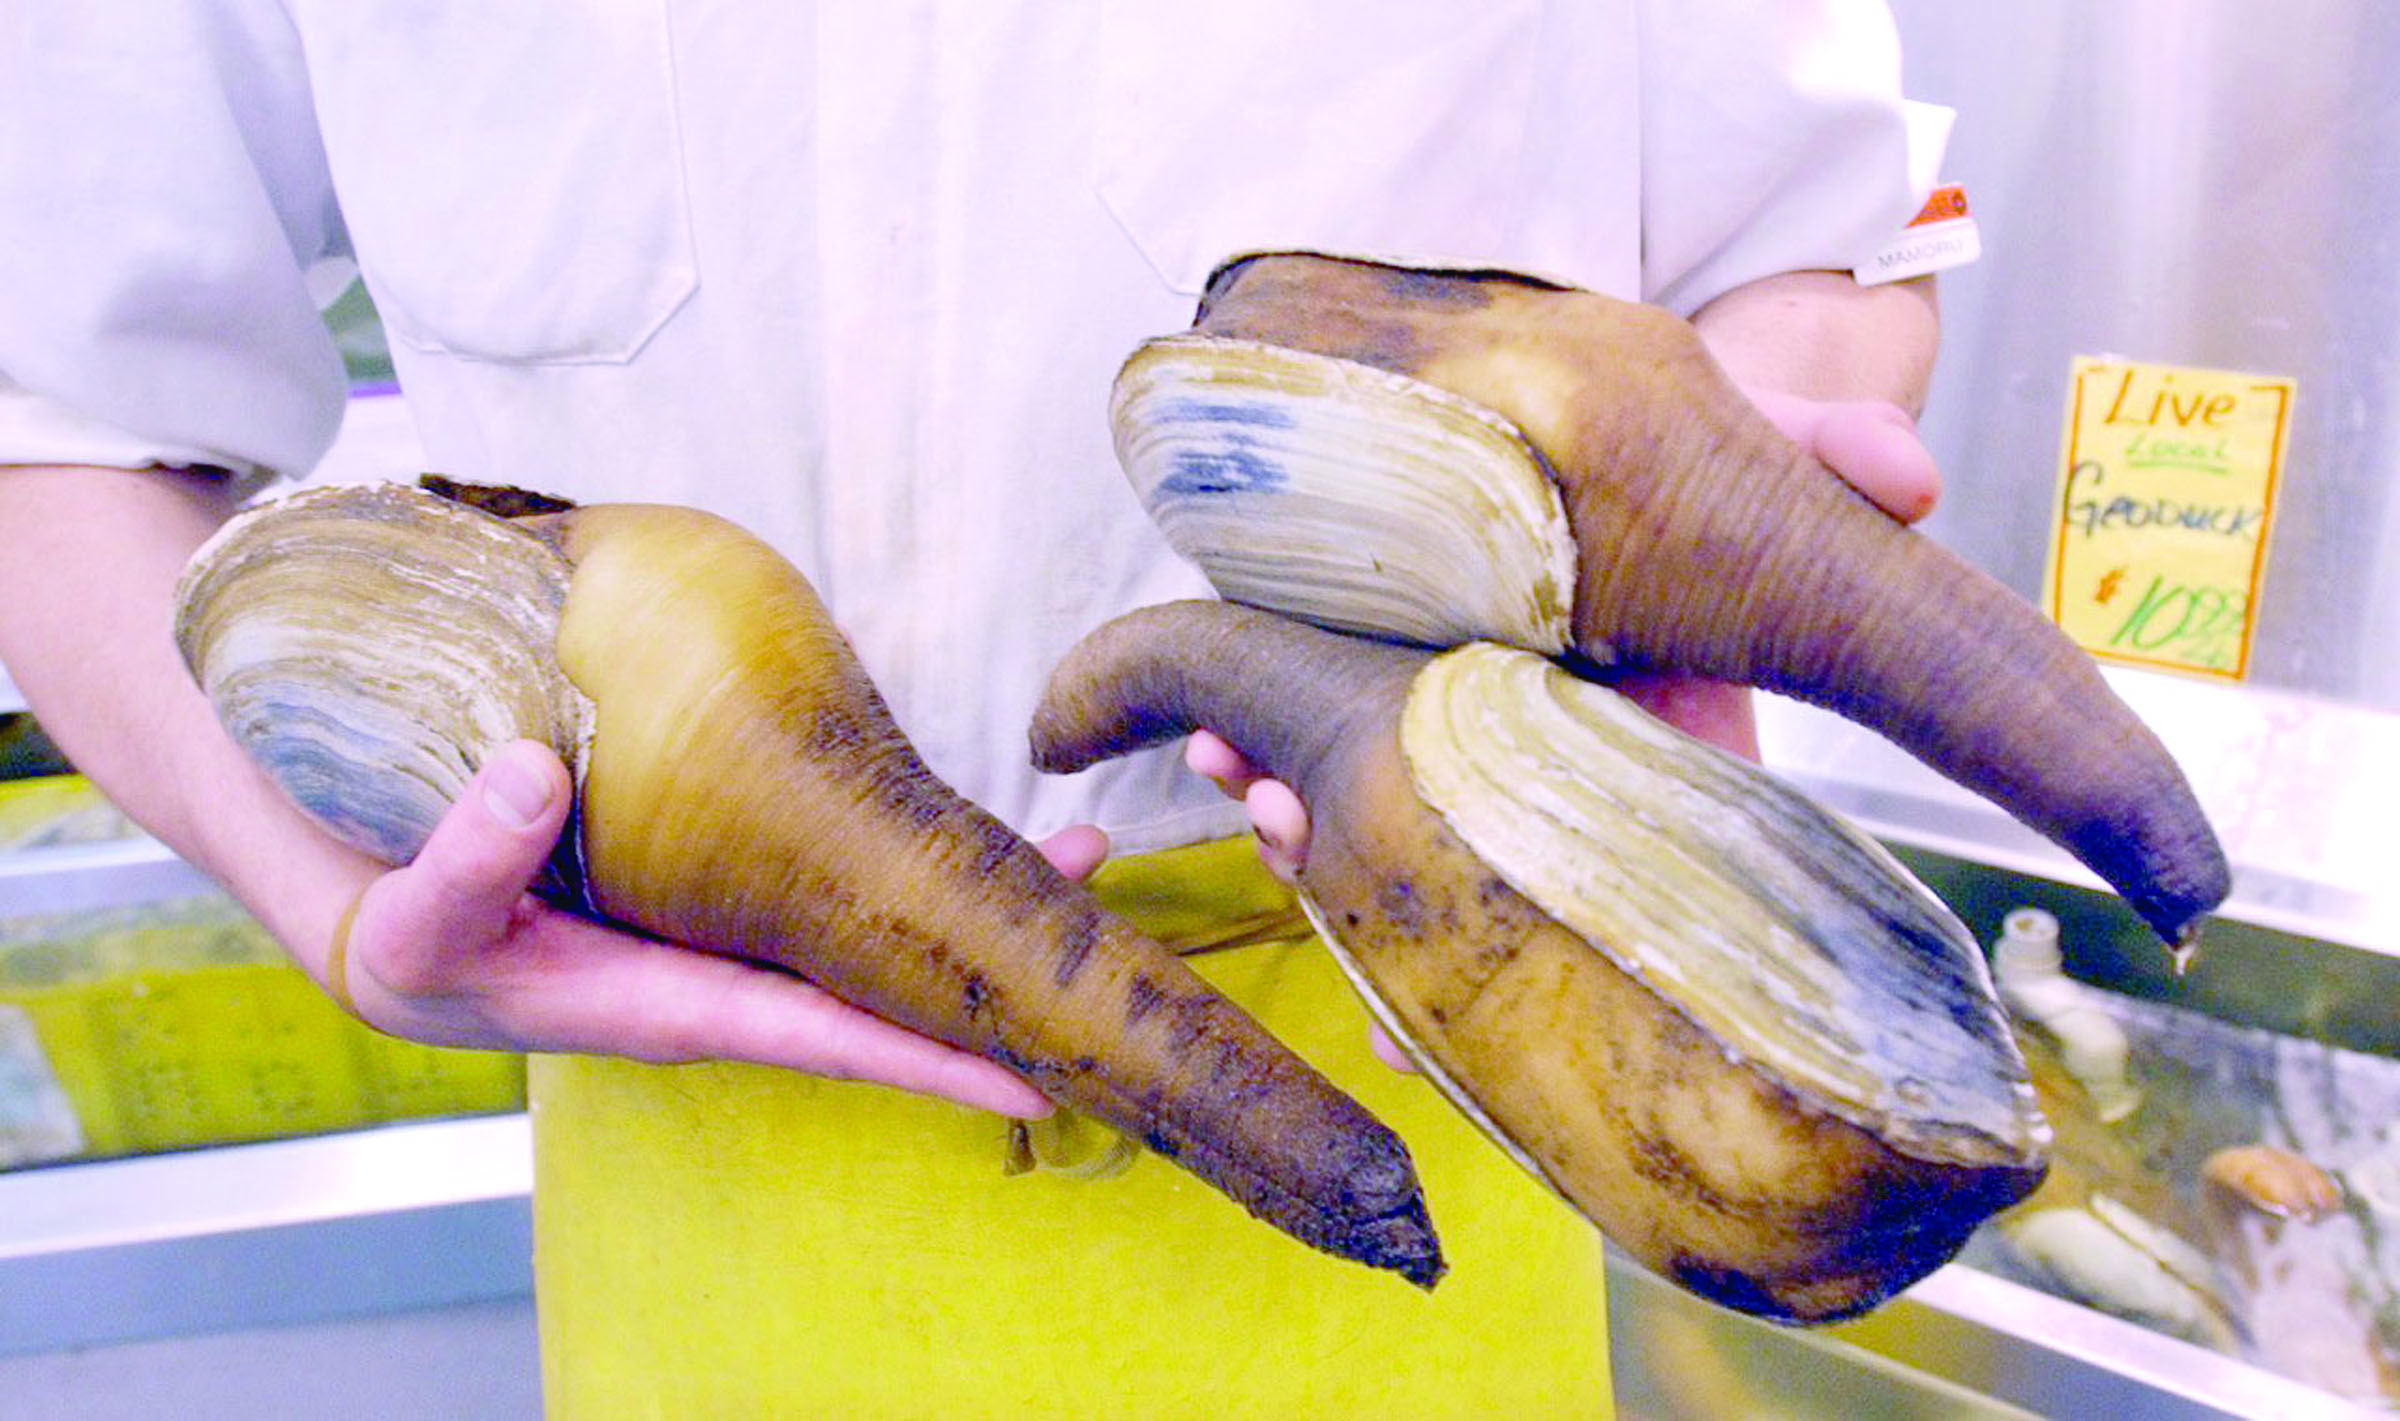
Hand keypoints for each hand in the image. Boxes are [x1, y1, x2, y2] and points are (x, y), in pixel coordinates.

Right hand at [328, 739, 1082, 1117]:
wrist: (369, 896)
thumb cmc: (393, 930)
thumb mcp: (410, 918)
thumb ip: (467, 864)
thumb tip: (534, 778)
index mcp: (661, 1002)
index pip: (818, 1036)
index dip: (924, 1055)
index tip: (1029, 1069)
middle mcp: (715, 968)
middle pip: (871, 975)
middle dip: (981, 959)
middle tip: (1088, 894)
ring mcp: (721, 918)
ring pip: (863, 914)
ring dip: (956, 885)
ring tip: (1069, 841)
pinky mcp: (711, 864)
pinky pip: (820, 859)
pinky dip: (887, 833)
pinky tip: (943, 801)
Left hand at [1186, 389, 1942, 1070]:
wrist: (1603, 404)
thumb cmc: (1689, 456)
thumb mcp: (1753, 446)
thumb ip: (1827, 448)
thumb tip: (1911, 474)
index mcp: (1649, 719)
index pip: (1616, 838)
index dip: (1558, 915)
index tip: (1487, 977)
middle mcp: (1546, 739)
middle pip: (1474, 845)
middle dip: (1403, 880)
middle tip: (1333, 876)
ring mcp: (1456, 707)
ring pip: (1384, 799)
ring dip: (1311, 823)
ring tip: (1258, 806)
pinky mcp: (1376, 658)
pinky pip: (1318, 721)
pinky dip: (1262, 735)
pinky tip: (1210, 735)